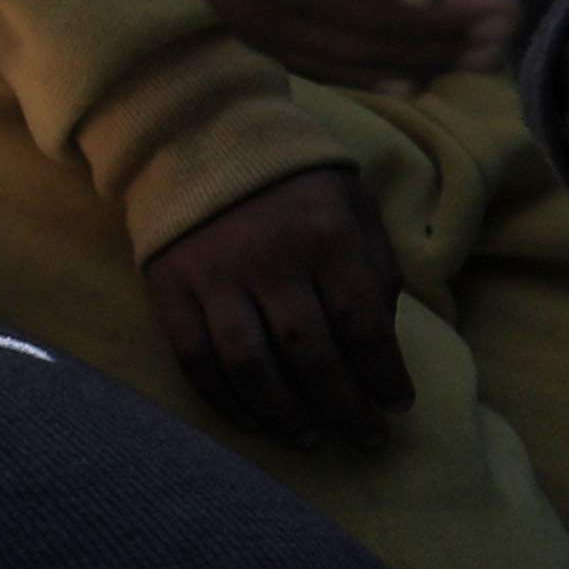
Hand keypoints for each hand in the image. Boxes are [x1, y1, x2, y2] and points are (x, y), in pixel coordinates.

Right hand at [144, 158, 414, 449]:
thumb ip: (375, 267)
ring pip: (251, 364)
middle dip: (344, 406)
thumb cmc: (292, 177)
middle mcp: (269, 258)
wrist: (197, 130)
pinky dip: (223, 398)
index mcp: (325, 235)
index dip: (384, 375)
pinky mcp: (169, 284)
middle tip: (365, 438)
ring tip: (311, 439)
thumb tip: (381, 343)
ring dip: (285, 413)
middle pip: (311, 354)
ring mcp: (213, 274)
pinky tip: (251, 420)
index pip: (363, 324)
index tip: (398, 408)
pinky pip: (194, 356)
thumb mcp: (351, 203)